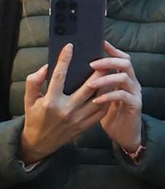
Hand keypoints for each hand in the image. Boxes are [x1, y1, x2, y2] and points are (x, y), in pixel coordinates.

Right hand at [19, 45, 107, 163]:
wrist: (40, 141)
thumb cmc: (35, 117)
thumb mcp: (29, 100)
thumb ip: (34, 82)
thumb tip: (46, 67)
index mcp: (50, 102)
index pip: (59, 76)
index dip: (64, 60)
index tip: (70, 47)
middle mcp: (66, 109)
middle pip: (88, 87)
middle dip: (98, 71)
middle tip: (104, 59)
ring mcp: (78, 118)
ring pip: (99, 98)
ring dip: (107, 84)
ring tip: (112, 71)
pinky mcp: (85, 125)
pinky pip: (101, 110)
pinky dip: (108, 98)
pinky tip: (111, 88)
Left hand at [83, 43, 141, 153]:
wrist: (125, 135)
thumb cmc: (110, 115)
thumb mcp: (103, 96)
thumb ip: (97, 84)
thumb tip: (77, 72)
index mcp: (124, 78)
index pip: (122, 58)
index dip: (112, 50)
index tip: (99, 43)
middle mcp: (132, 83)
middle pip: (126, 63)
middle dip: (108, 61)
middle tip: (91, 64)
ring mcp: (135, 93)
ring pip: (124, 78)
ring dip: (106, 79)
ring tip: (90, 84)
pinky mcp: (135, 105)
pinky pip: (123, 96)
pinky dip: (109, 96)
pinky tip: (96, 100)